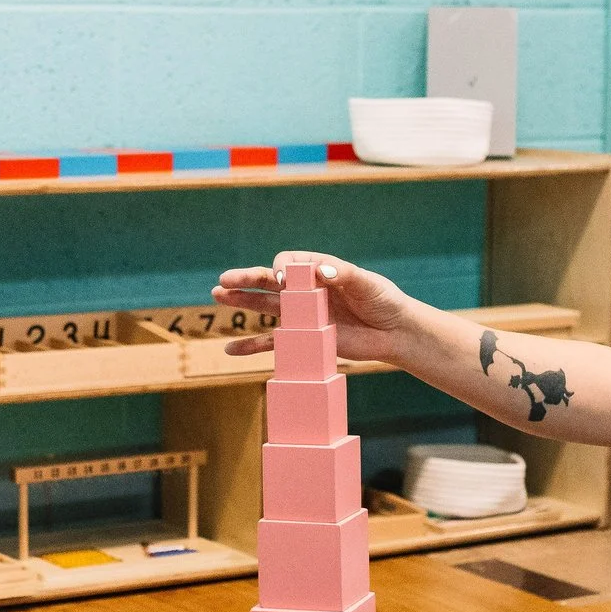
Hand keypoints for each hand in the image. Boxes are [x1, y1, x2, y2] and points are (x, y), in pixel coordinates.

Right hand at [211, 250, 415, 365]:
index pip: (289, 263)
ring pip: (264, 307)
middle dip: (245, 280)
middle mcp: (306, 291)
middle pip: (268, 282)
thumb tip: (321, 272)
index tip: (282, 281)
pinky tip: (230, 348)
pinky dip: (251, 345)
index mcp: (319, 270)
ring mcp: (302, 315)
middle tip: (223, 280)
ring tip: (217, 296)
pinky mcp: (304, 339)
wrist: (393, 332)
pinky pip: (272, 342)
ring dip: (241, 303)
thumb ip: (344, 275)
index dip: (281, 270)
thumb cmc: (383, 301)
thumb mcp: (367, 284)